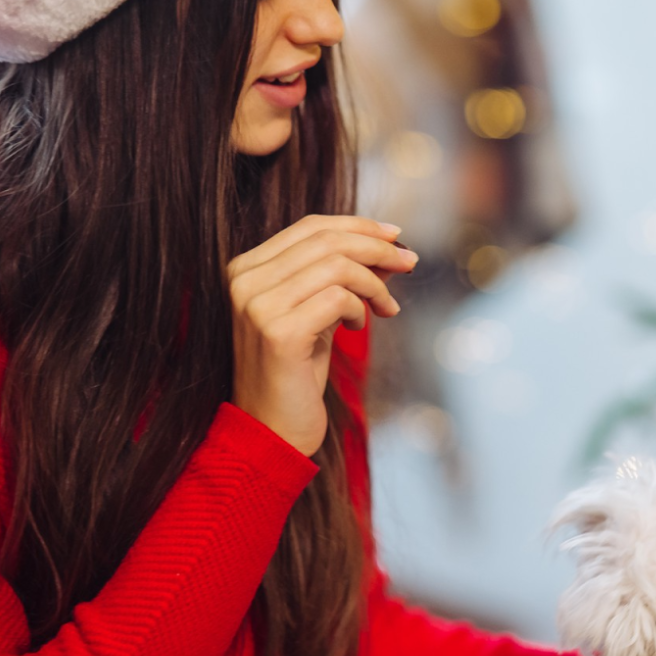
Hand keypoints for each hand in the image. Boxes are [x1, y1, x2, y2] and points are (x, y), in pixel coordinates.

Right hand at [227, 215, 416, 455]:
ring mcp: (258, 306)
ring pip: (338, 266)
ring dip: (375, 285)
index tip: (396, 236)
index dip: (358, 225)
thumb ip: (348, 278)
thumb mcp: (324, 313)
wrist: (271, 429)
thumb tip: (394, 246)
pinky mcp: (279, 332)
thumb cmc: (298, 372)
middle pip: (326, 240)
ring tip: (386, 308)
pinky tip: (359, 328)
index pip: (310, 227)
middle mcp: (245, 281)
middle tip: (410, 262)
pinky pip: (339, 299)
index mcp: (247, 269)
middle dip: (378, 248)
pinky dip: (361, 309)